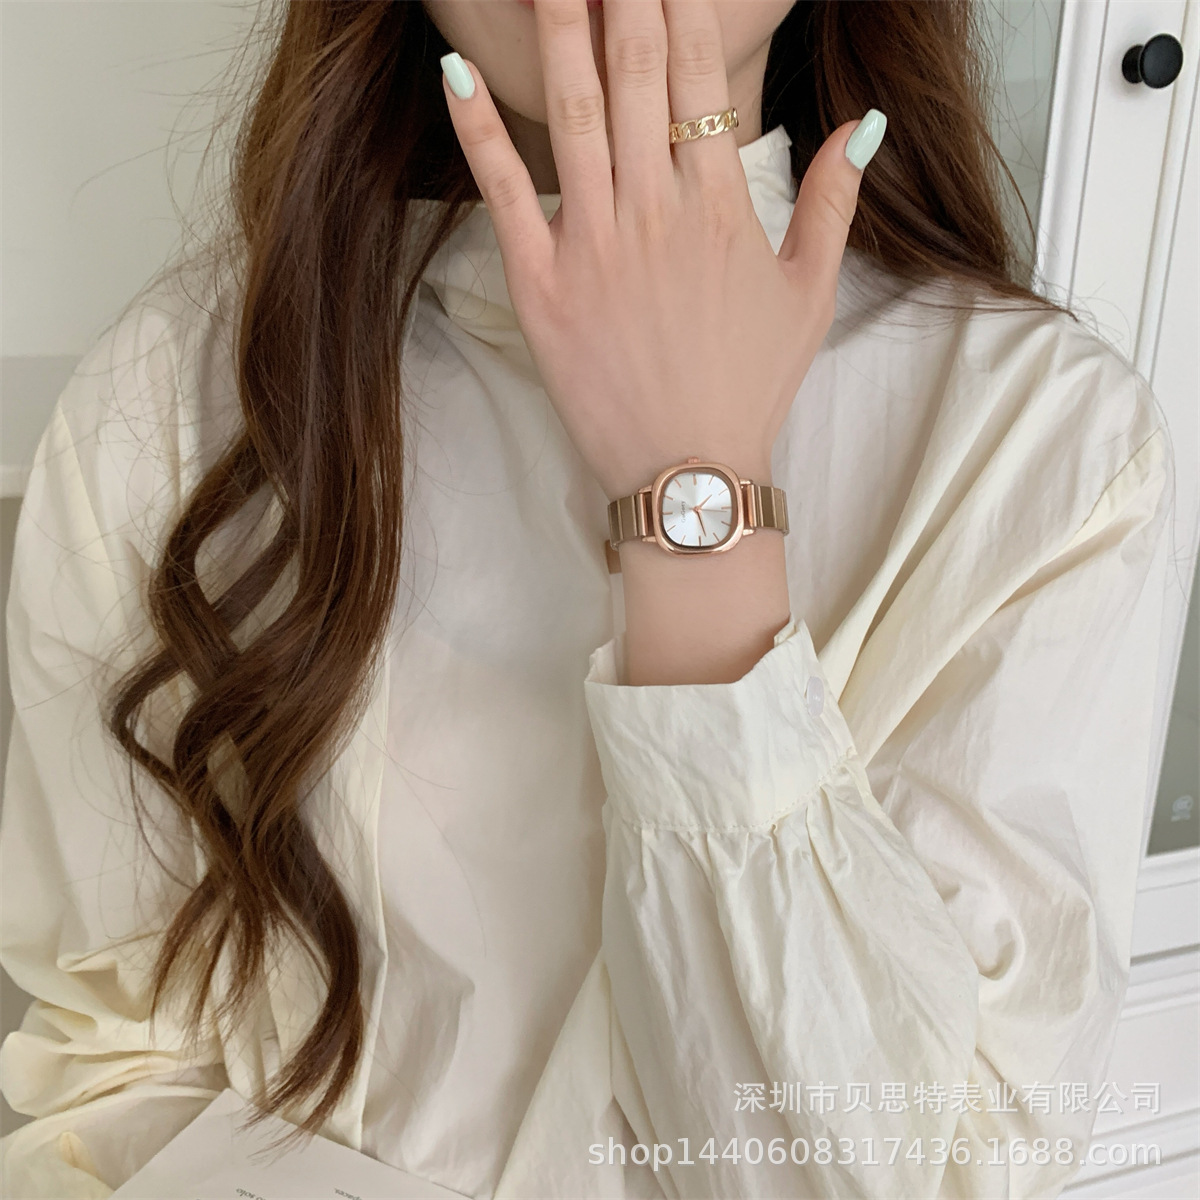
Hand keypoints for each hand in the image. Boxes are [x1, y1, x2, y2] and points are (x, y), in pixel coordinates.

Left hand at [439, 0, 884, 501]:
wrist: (687, 472)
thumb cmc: (746, 387)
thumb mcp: (809, 295)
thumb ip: (834, 202)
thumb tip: (862, 122)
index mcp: (721, 208)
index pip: (698, 76)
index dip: (681, 4)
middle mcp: (656, 212)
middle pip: (633, 71)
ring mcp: (593, 246)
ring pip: (571, 111)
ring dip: (555, 27)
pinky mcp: (540, 285)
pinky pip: (504, 192)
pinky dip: (477, 129)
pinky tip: (455, 69)